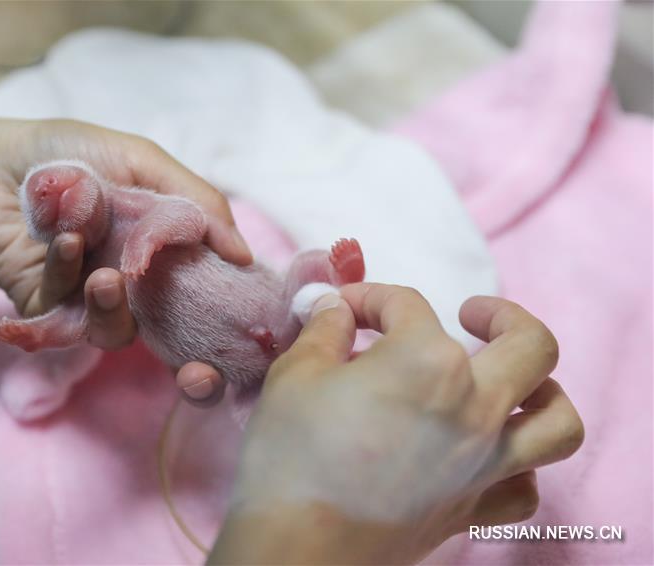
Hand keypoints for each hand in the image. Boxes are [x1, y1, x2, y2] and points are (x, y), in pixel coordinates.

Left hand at [0, 116, 249, 398]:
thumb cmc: (66, 154)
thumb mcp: (142, 161)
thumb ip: (197, 203)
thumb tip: (245, 256)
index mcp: (159, 249)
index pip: (203, 294)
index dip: (222, 310)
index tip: (242, 317)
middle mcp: (131, 281)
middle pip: (168, 330)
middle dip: (180, 342)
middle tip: (183, 338)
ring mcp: (89, 301)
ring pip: (118, 332)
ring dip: (113, 304)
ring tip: (106, 274)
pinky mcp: (48, 313)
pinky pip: (66, 317)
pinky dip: (68, 273)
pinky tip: (62, 239)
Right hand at [210, 284, 583, 564]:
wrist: (298, 544)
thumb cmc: (292, 454)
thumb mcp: (295, 374)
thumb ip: (324, 330)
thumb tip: (336, 309)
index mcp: (428, 360)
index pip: (407, 306)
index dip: (370, 299)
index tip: (343, 310)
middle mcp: (475, 406)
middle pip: (531, 345)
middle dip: (503, 315)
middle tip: (471, 313)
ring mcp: (485, 463)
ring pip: (558, 420)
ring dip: (542, 390)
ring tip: (509, 380)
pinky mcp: (474, 508)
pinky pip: (526, 488)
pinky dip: (521, 465)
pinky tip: (489, 452)